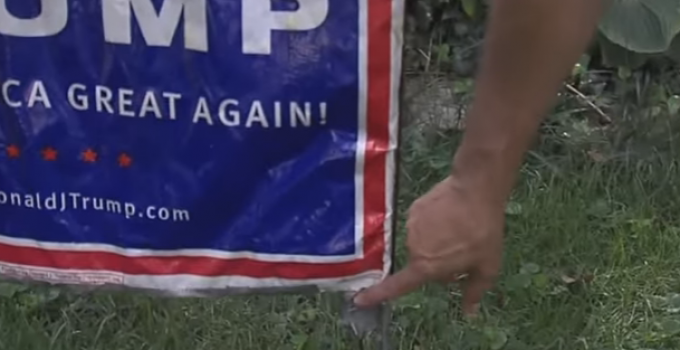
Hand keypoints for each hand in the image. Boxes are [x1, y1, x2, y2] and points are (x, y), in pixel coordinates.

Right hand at [353, 175, 504, 315]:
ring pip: (423, 243)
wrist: (475, 190)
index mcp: (427, 266)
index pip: (398, 285)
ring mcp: (411, 226)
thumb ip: (474, 291)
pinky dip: (434, 224)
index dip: (377, 294)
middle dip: (439, 263)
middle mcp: (412, 248)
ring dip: (437, 242)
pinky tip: (451, 216)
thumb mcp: (487, 266)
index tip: (358, 300)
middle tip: (463, 250)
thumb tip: (469, 312)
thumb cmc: (483, 232)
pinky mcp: (414, 208)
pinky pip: (422, 224)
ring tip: (459, 230)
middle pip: (422, 263)